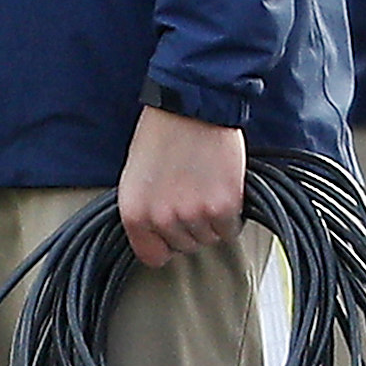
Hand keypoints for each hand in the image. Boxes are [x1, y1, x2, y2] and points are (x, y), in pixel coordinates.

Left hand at [116, 105, 244, 267]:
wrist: (191, 108)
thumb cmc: (161, 135)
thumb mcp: (137, 176)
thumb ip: (145, 209)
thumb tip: (157, 234)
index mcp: (133, 212)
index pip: (152, 256)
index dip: (165, 245)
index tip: (173, 232)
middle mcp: (160, 218)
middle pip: (185, 246)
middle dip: (190, 226)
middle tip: (190, 193)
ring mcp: (192, 215)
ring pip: (209, 239)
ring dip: (211, 220)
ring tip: (204, 186)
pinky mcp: (222, 208)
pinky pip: (230, 229)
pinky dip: (231, 214)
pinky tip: (221, 187)